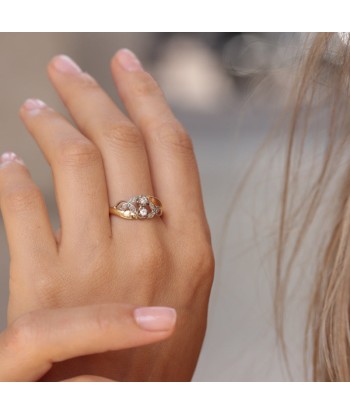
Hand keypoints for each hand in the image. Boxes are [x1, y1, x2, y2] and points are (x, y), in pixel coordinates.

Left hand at [0, 49, 213, 380]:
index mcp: (192, 245)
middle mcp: (150, 248)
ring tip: (35, 106)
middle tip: (68, 69)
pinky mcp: (44, 291)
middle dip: (92, 94)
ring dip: (49, 124)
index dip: (146, 96)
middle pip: (120, 142)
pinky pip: (22, 210)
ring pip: (72, 162)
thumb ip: (175, 227)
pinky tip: (7, 162)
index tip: (125, 64)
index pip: (170, 146)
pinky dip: (11, 178)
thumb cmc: (162, 352)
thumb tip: (143, 166)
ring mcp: (96, 269)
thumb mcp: (189, 286)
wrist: (132, 408)